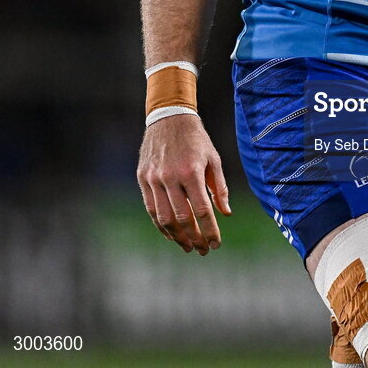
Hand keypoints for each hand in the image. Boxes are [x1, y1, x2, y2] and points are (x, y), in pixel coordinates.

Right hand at [137, 114, 230, 254]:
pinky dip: (161, 225)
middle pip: (183, 218)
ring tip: (188, 246)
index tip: (216, 244)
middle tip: (203, 250)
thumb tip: (225, 213)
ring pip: (164, 218)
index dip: (210, 231)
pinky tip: (171, 234)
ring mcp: (154, 179)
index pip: (202, 210)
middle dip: (194, 238)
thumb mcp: (212, 158)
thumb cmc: (195, 139)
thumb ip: (219, 187)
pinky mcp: (143, 178)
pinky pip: (151, 209)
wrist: (168, 117)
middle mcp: (171, 177)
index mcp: (191, 171)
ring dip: (177, 237)